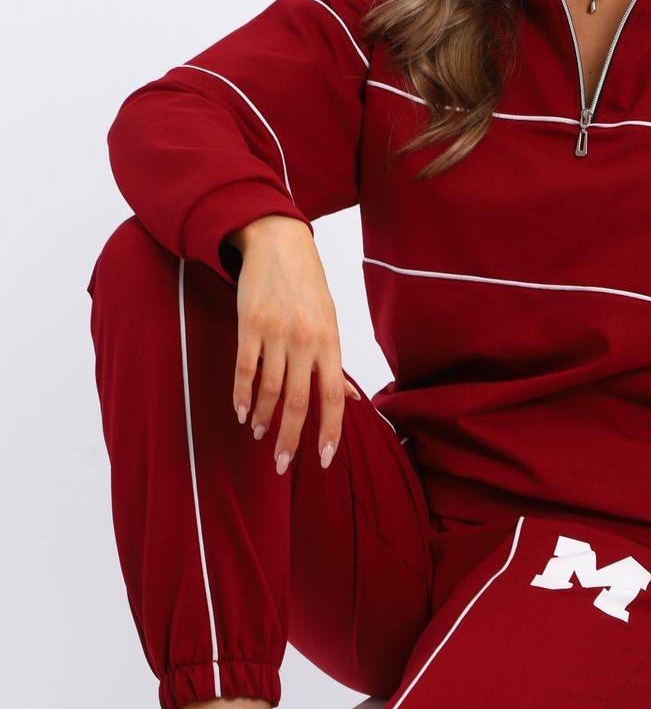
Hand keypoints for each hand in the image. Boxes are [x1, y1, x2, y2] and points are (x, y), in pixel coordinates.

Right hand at [227, 215, 360, 474]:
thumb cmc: (308, 287)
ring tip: (260, 434)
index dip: (328, 432)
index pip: (331, 399)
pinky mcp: (249, 325)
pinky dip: (242, 395)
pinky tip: (241, 412)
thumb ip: (334, 365)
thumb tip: (350, 400)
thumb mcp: (329, 322)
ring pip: (269, 389)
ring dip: (264, 418)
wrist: (279, 244)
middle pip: (298, 402)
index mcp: (329, 343)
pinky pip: (244, 369)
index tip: (322, 460)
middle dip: (290, 438)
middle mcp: (305, 341)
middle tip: (282, 464)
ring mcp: (276, 333)